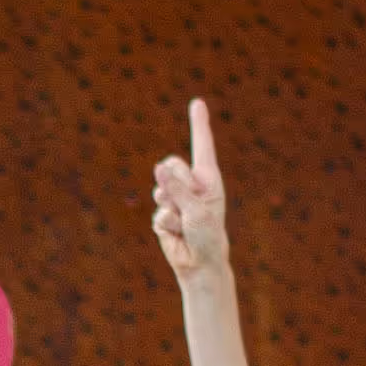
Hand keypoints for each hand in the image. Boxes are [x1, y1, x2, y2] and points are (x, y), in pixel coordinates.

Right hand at [148, 98, 229, 289]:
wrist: (199, 263)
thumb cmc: (208, 235)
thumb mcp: (197, 209)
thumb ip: (178, 188)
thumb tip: (159, 167)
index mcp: (208, 178)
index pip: (202, 146)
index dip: (199, 124)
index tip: (198, 103)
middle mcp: (191, 184)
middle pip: (171, 165)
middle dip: (176, 186)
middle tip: (189, 207)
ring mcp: (175, 198)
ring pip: (160, 189)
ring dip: (172, 209)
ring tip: (184, 224)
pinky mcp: (162, 214)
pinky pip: (157, 212)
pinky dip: (167, 225)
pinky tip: (177, 234)